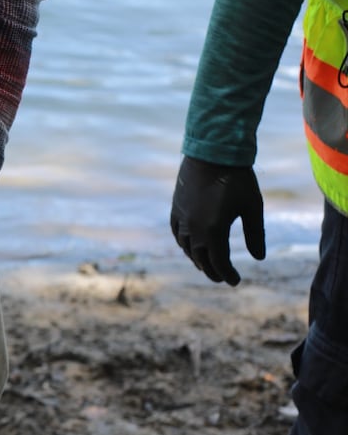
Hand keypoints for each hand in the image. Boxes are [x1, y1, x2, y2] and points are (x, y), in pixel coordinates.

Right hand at [170, 155, 265, 285]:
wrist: (212, 153)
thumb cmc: (237, 179)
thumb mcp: (252, 207)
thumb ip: (255, 234)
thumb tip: (259, 257)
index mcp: (213, 232)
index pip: (219, 262)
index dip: (227, 274)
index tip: (235, 281)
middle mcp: (193, 229)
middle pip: (200, 259)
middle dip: (212, 270)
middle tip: (222, 277)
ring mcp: (182, 218)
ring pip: (186, 247)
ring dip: (197, 259)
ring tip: (206, 264)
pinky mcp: (176, 208)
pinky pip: (177, 233)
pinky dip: (184, 244)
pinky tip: (189, 245)